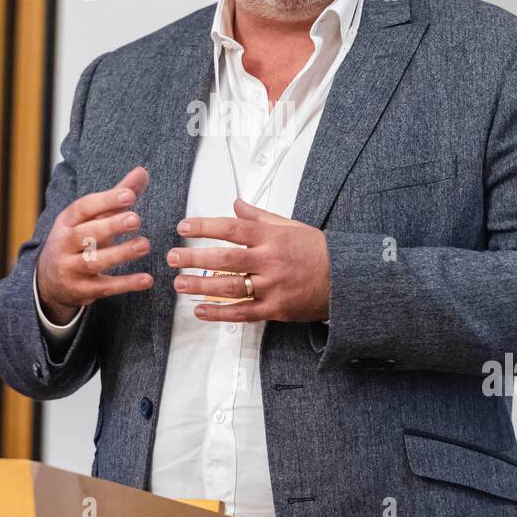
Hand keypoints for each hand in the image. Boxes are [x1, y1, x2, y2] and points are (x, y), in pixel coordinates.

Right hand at [36, 166, 153, 321]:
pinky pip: (105, 287)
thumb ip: (117, 197)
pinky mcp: (81, 291)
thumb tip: (143, 171)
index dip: (106, 201)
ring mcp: (70, 269)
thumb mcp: (91, 218)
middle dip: (111, 226)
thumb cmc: (78, 241)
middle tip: (136, 219)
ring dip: (120, 254)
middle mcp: (64, 244)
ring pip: (94, 261)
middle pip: (86, 234)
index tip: (129, 195)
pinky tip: (147, 279)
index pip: (83, 208)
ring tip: (144, 245)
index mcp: (66, 222)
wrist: (49, 281)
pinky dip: (126, 284)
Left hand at [168, 198, 329, 322]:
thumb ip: (259, 216)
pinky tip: (201, 311)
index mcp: (272, 237)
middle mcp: (270, 261)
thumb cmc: (316, 251)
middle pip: (225, 258)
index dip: (205, 226)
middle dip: (195, 257)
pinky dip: (220, 313)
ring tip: (180, 284)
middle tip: (172, 257)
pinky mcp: (276, 309)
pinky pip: (243, 312)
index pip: (232, 228)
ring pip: (230, 287)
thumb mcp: (289, 226)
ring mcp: (272, 287)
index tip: (183, 227)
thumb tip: (236, 202)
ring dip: (202, 286)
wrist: (345, 279)